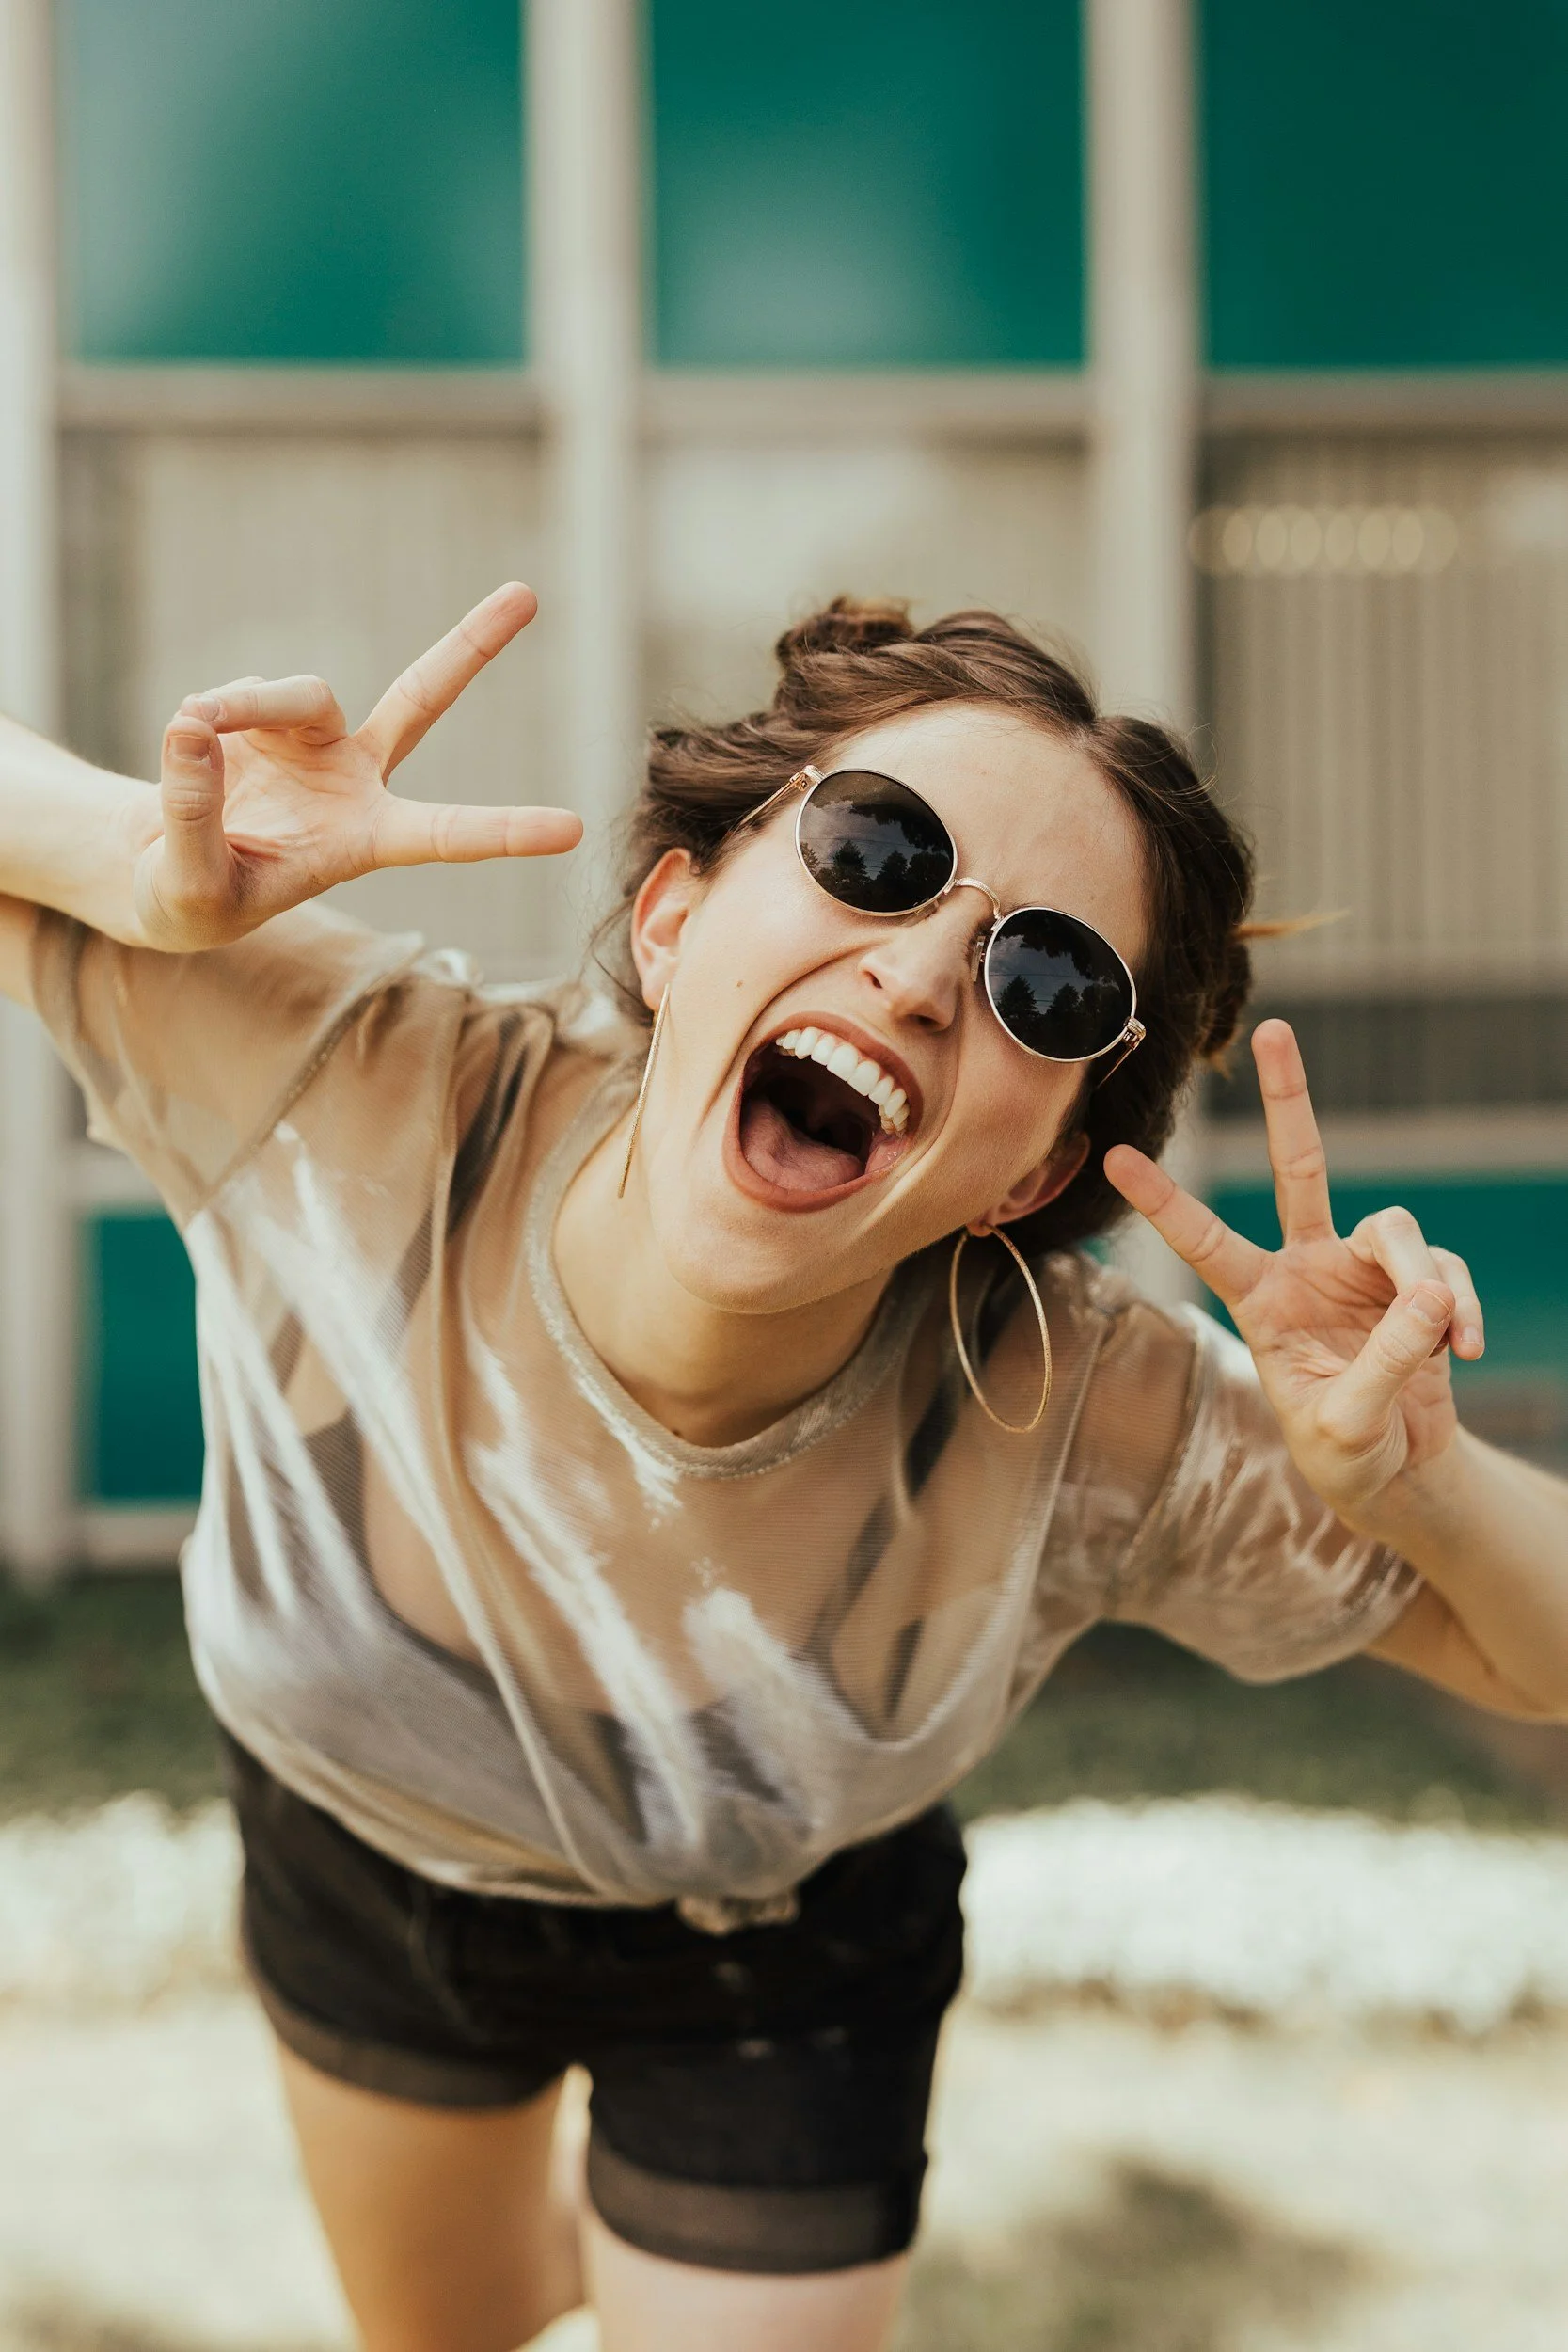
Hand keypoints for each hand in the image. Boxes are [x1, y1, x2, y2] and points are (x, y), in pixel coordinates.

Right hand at [132, 583, 580, 949]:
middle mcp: (356, 779)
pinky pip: (241, 693)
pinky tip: (189, 740)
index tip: (573, 830)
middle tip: (527, 593)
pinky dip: (210, 713)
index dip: (505, 832)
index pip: (445, 834)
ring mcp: (315, 738)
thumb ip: (194, 815)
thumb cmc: (196, 899)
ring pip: (299, 694)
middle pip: (421, 699)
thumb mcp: (192, 885)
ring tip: (193, 730)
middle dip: (471, 645)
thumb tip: (193, 725)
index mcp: (366, 840)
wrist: (167, 868)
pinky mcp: (268, 713)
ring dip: (245, 707)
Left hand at [1105, 1020, 1483, 1528]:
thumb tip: (1430, 1296)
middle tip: (1275, 1029)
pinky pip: (1445, 1274)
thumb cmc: (1346, 1453)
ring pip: (1396, 1230)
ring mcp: (1363, 1269)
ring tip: (1442, 1339)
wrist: (1399, 1472)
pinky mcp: (1418, 1283)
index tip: (1116, 1157)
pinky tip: (1464, 1351)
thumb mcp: (1346, 1424)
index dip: (1165, 1201)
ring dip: (1425, 1282)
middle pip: (1299, 1167)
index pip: (1204, 1242)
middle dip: (1288, 1099)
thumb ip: (1384, 1362)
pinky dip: (1459, 1310)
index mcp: (1260, 1301)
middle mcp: (1306, 1268)